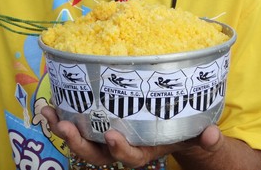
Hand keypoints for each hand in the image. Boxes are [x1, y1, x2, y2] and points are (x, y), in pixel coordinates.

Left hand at [41, 106, 223, 167]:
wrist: (167, 127)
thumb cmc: (180, 129)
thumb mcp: (194, 133)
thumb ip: (203, 137)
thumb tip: (213, 134)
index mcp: (143, 151)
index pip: (130, 158)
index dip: (120, 150)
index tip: (112, 136)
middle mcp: (120, 147)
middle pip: (96, 154)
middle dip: (79, 143)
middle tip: (66, 127)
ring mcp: (105, 137)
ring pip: (80, 140)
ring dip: (62, 128)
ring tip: (48, 113)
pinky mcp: (96, 123)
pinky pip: (76, 123)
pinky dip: (62, 115)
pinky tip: (49, 103)